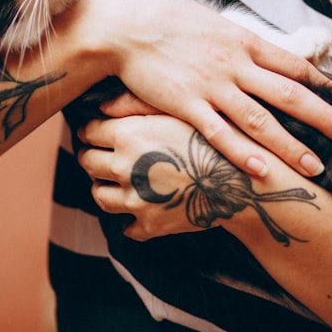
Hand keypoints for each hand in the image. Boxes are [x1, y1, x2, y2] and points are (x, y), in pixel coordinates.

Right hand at [67, 0, 331, 177]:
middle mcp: (235, 64)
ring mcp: (211, 85)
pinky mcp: (185, 103)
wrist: (126, 23)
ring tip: (316, 168)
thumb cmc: (167, 20)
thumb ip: (239, 43)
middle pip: (291, 95)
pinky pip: (218, 133)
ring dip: (291, 146)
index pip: (295, 66)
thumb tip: (262, 54)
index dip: (325, 86)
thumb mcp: (213, 23)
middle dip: (325, 119)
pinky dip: (241, 153)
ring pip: (260, 120)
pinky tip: (261, 170)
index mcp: (244, 42)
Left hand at [76, 113, 210, 240]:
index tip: (96, 132)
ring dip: (103, 187)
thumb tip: (101, 107)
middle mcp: (124, 167)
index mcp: (127, 135)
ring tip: (116, 180)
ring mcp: (135, 200)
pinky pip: (127, 227)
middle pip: (88, 162)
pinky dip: (130, 219)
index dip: (92, 131)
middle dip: (93, 156)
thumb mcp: (175, 109)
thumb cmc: (213, 136)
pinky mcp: (150, 225)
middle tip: (102, 154)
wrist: (243, 180)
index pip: (89, 132)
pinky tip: (140, 206)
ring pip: (100, 196)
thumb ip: (133, 103)